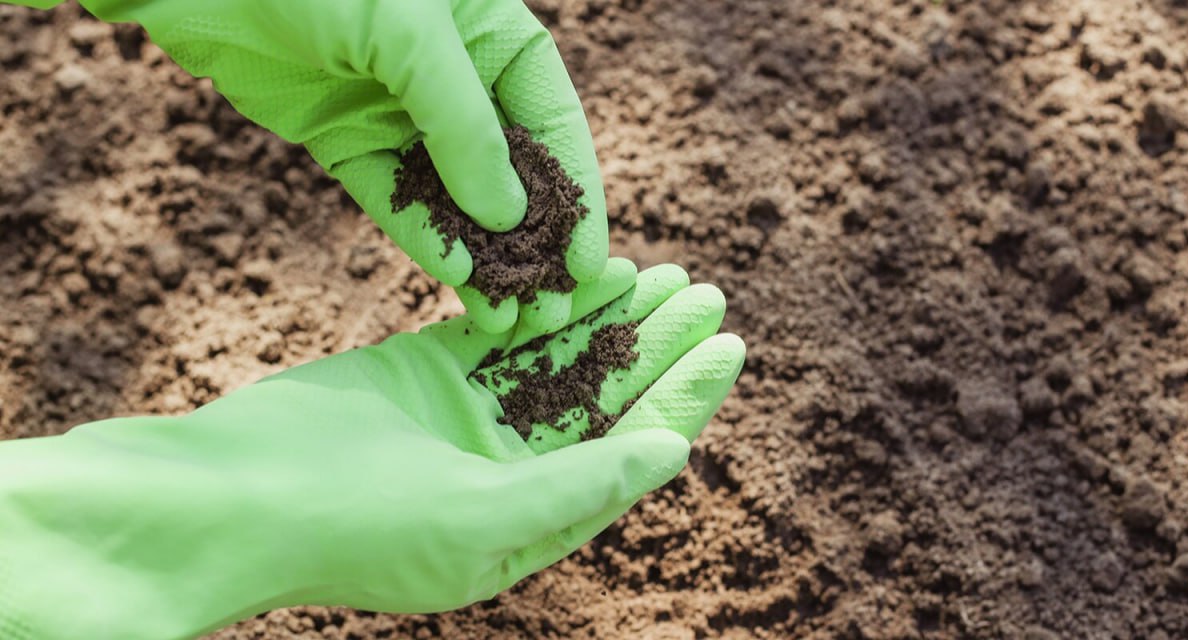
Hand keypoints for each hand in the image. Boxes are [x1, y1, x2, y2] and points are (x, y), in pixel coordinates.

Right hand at [0, 259, 744, 638]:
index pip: (629, 457)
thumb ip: (581, 483)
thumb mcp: (485, 518)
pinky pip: (503, 330)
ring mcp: (467, 419)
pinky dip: (546, 302)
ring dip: (610, 318)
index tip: (728, 347)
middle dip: (656, 349)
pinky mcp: (427, 370)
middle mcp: (509, 472)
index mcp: (532, 523)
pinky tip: (590, 270)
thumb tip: (675, 452)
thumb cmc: (357, 527)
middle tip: (709, 293)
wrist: (231, 494)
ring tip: (667, 274)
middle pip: (604, 402)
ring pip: (559, 359)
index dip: (683, 401)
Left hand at [71, 0, 607, 333]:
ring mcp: (400, 111)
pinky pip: (393, 198)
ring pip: (453, 197)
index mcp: (494, 36)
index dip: (579, 196)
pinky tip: (451, 277)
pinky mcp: (346, 139)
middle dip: (533, 244)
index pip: (555, 124)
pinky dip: (421, 237)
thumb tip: (509, 220)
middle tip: (549, 310)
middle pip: (510, 172)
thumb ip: (465, 128)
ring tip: (505, 319)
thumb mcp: (412, 37)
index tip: (592, 264)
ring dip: (481, 257)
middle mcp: (456, 78)